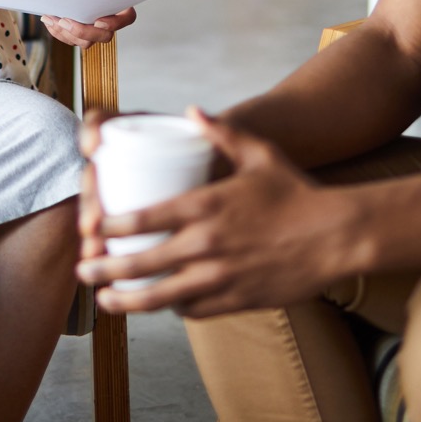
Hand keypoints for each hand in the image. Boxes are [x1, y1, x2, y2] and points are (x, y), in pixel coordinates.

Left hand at [42, 0, 135, 47]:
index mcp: (117, 2)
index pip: (127, 17)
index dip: (116, 23)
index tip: (99, 21)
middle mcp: (109, 20)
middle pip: (104, 36)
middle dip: (84, 32)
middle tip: (65, 21)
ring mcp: (95, 30)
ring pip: (86, 42)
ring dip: (67, 33)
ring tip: (51, 18)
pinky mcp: (79, 35)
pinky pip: (71, 40)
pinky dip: (59, 32)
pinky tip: (49, 20)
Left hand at [78, 109, 352, 317]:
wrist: (338, 235)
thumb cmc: (297, 191)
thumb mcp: (259, 152)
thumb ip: (221, 132)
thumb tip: (192, 110)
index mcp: (205, 207)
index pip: (141, 220)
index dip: (108, 227)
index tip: (90, 228)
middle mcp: (206, 246)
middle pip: (140, 264)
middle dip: (103, 270)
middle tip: (82, 269)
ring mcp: (220, 278)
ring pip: (160, 298)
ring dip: (126, 301)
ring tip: (104, 301)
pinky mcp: (236, 301)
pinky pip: (193, 310)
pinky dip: (172, 308)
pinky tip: (161, 304)